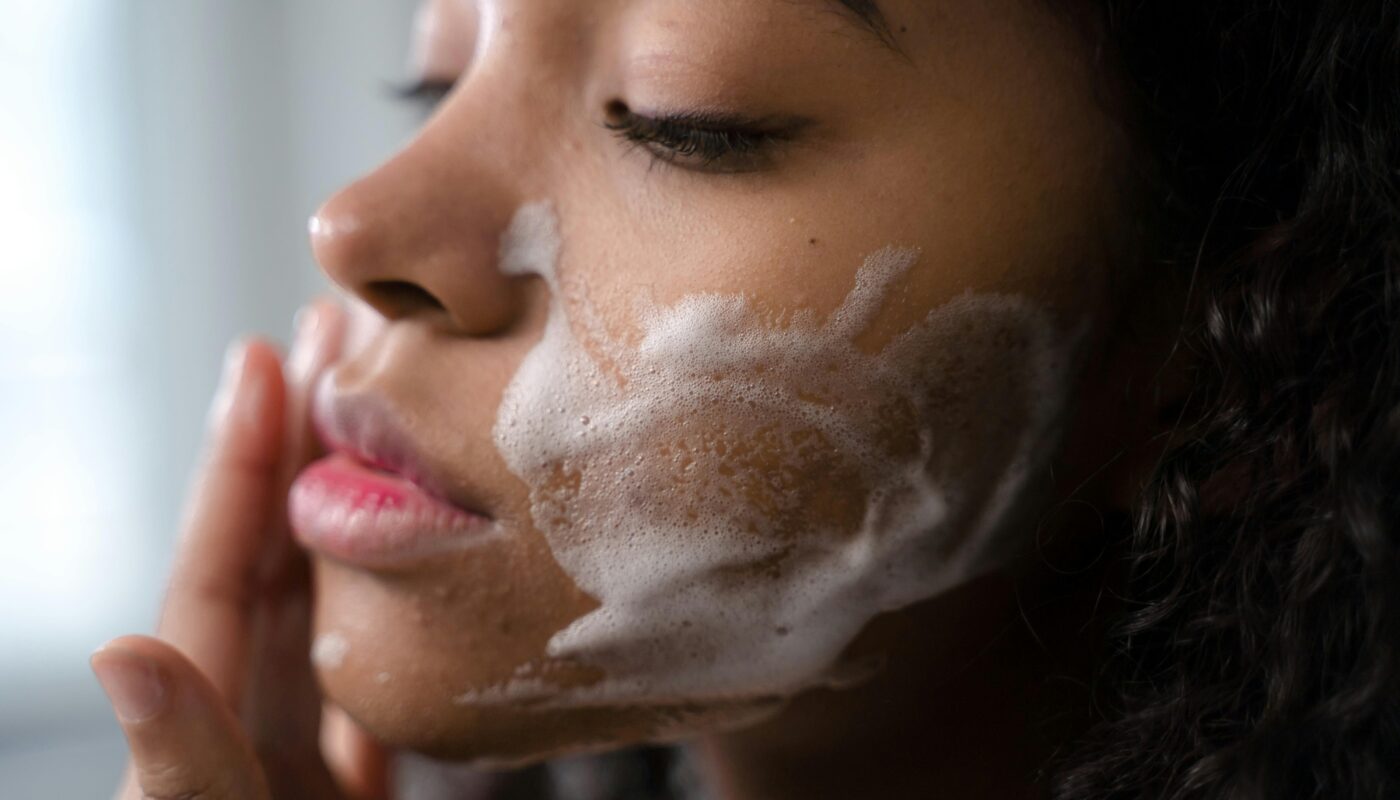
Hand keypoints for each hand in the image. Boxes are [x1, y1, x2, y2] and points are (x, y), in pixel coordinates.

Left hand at [91, 300, 391, 799]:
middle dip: (307, 443)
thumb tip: (124, 652)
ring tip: (392, 412)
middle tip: (336, 339)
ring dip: (360, 504)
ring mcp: (302, 752)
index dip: (239, 465)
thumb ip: (184, 758)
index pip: (218, 572)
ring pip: (333, 601)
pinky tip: (436, 559)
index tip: (264, 360)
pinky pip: (383, 673)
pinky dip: (409, 607)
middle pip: (277, 559)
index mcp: (201, 727)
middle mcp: (247, 721)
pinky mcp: (349, 789)